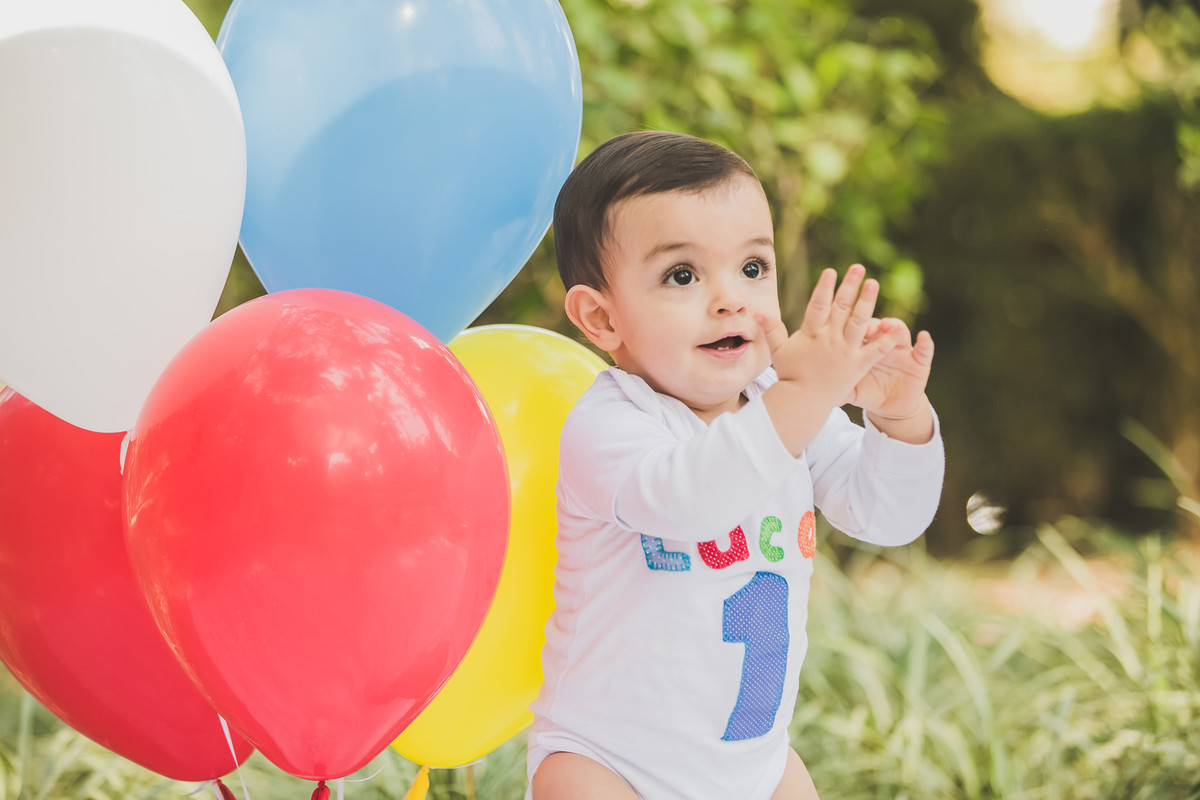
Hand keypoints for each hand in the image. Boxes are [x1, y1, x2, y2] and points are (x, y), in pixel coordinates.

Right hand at [756, 265, 901, 411]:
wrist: (803, 402)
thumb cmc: (790, 375)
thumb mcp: (778, 351)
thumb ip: (771, 329)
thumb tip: (756, 312)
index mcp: (811, 333)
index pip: (818, 305)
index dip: (824, 287)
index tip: (831, 271)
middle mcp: (830, 339)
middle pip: (842, 307)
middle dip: (850, 286)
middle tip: (858, 268)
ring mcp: (846, 351)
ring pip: (859, 322)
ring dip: (867, 301)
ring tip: (873, 283)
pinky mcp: (858, 365)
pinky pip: (876, 350)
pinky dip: (887, 338)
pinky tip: (897, 326)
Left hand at [847, 317, 933, 419]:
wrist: (889, 406)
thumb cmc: (867, 391)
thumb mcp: (853, 390)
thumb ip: (840, 388)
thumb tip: (822, 396)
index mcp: (864, 348)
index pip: (859, 332)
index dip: (854, 329)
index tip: (847, 328)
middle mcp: (883, 344)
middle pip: (879, 327)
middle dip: (875, 325)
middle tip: (869, 327)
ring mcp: (902, 351)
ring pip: (900, 333)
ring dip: (896, 328)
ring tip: (893, 328)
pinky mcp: (919, 362)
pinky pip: (925, 350)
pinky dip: (925, 343)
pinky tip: (923, 337)